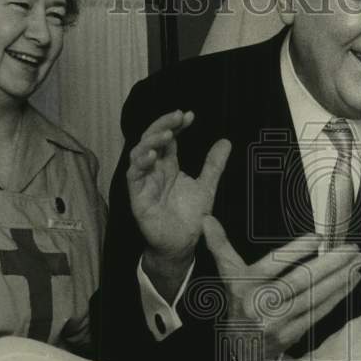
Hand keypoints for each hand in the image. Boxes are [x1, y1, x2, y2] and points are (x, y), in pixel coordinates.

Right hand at [127, 110, 230, 288]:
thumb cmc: (189, 217)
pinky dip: (140, 163)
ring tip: (167, 135)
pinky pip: (134, 176)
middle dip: (163, 126)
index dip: (175, 125)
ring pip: (139, 154)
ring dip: (150, 142)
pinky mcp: (137, 197)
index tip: (189, 115)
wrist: (182, 244)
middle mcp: (154, 170)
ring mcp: (144, 182)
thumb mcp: (206, 186)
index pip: (168, 138)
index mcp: (168, 165)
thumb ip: (214, 165)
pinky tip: (151, 155)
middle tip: (177, 116)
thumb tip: (226, 141)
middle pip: (152, 140)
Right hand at [202, 216, 360, 360]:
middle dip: (329, 263)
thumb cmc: (240, 303)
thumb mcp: (229, 276)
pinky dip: (337, 296)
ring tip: (357, 262)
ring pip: (313, 296)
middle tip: (352, 249)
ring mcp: (276, 322)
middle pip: (299, 281)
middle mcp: (259, 305)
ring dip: (339, 278)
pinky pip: (318, 312)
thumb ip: (220, 247)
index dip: (296, 250)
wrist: (243, 350)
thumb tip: (207, 219)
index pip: (273, 264)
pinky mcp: (291, 334)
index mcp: (244, 286)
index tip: (319, 236)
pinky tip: (351, 282)